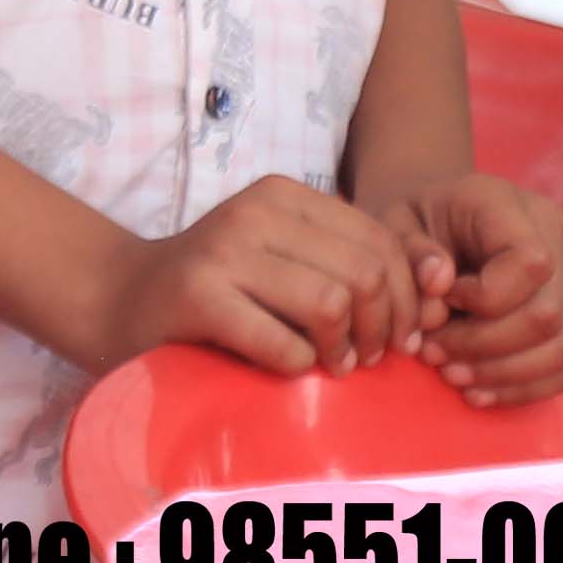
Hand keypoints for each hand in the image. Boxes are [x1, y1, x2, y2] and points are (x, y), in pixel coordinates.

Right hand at [75, 179, 424, 381]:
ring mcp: (223, 252)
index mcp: (281, 194)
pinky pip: (286, 346)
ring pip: (331, 304)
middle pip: (364, 274)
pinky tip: (290, 368)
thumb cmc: (221, 287)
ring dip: (344, 350)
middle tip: (367, 357)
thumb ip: (350, 261)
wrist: (121, 299)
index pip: (381, 242)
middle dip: (382, 329)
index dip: (407, 297)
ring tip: (334, 364)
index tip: (398, 335)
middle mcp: (252, 212)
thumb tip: (440, 284)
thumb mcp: (286, 256)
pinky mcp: (199, 297)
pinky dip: (301, 368)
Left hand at [375, 171, 562, 405]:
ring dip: (507, 374)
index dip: (485, 298)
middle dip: (486, 347)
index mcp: (511, 205)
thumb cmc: (420, 223)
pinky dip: (527, 387)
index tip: (441, 302)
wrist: (442, 222)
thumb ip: (412, 251)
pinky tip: (482, 392)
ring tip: (454, 377)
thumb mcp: (397, 224)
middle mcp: (558, 238)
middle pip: (548, 314)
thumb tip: (440, 285)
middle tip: (434, 355)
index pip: (529, 263)